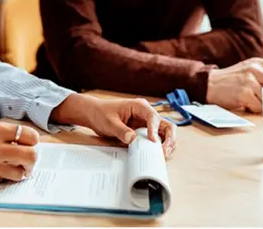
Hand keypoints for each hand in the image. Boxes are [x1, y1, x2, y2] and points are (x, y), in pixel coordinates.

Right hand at [0, 122, 38, 187]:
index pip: (29, 135)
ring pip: (20, 173)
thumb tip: (29, 143)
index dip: (34, 141)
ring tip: (14, 167)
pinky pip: (3, 180)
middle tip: (29, 159)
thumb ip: (6, 134)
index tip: (32, 144)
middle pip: (30, 155)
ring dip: (21, 171)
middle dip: (33, 159)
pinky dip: (4, 177)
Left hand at [54, 94, 175, 157]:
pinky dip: (159, 146)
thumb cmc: (101, 113)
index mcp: (139, 106)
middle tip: (164, 151)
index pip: (153, 117)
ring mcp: (146, 123)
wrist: (93, 114)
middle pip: (166, 124)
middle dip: (169, 138)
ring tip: (163, 155)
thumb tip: (132, 139)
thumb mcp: (109, 122)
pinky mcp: (143, 132)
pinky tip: (157, 155)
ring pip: (165, 133)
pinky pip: (156, 139)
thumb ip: (121, 131)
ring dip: (167, 144)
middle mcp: (146, 114)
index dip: (155, 129)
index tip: (152, 140)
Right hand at [205, 58, 262, 111]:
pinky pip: (259, 106)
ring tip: (255, 102)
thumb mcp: (248, 71)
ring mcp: (249, 80)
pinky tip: (246, 104)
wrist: (208, 84)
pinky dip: (255, 109)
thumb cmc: (231, 80)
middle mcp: (255, 68)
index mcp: (258, 62)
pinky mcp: (244, 93)